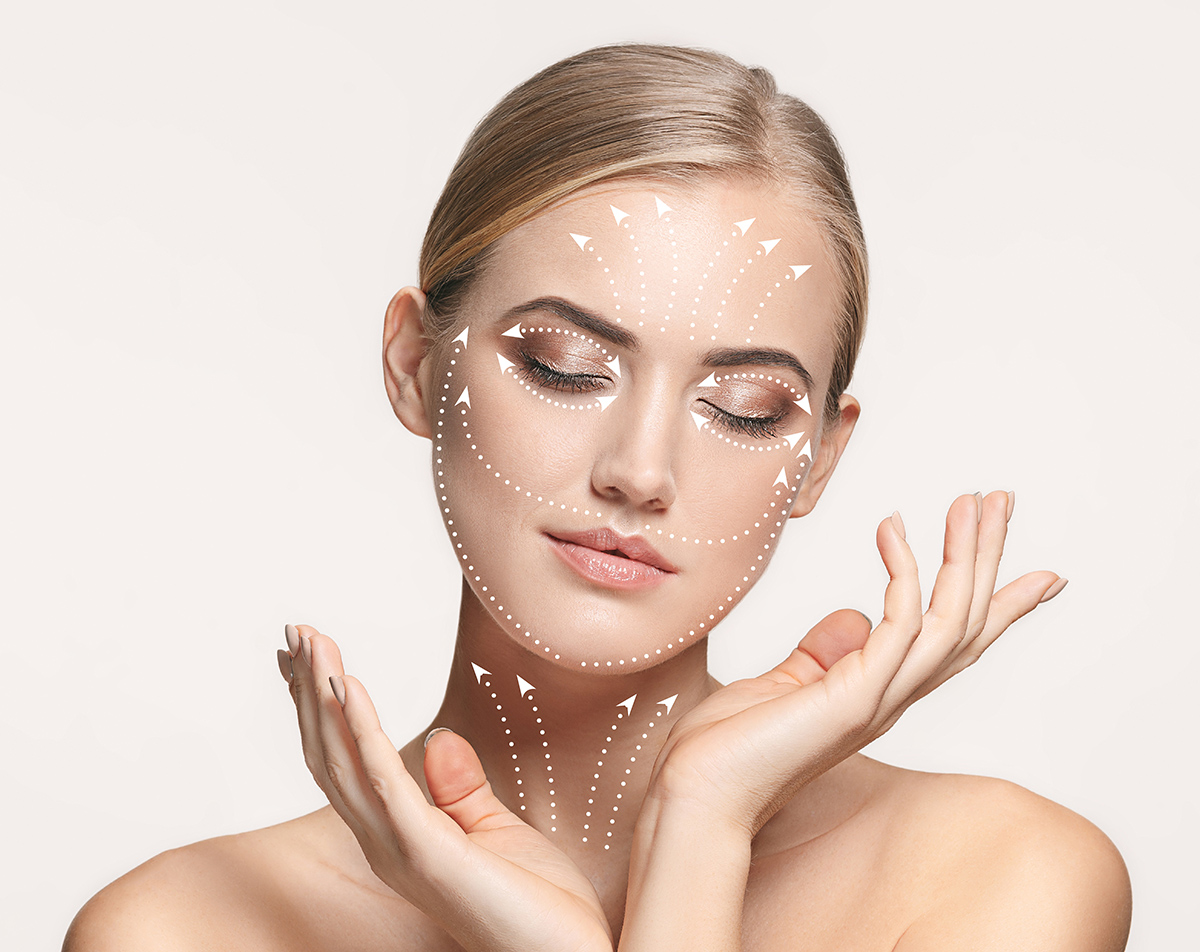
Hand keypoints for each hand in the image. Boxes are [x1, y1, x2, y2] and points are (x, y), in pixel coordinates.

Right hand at [276, 626, 612, 951]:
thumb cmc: (537, 907)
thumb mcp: (495, 830)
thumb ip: (460, 788)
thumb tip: (435, 736)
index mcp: (399, 834)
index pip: (346, 760)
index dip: (324, 707)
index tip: (309, 655)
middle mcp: (385, 842)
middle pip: (332, 754)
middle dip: (311, 690)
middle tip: (295, 631)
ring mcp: (401, 850)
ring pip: (344, 760)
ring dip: (324, 697)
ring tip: (312, 643)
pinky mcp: (428, 854)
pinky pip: (384, 781)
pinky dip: (361, 730)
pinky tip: (350, 687)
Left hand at [642, 490, 1064, 836]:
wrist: (699, 794)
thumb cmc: (730, 747)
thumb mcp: (785, 685)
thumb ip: (824, 654)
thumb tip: (853, 618)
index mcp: (881, 694)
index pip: (956, 644)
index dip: (1000, 606)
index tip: (1044, 574)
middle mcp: (893, 698)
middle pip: (968, 622)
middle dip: (988, 558)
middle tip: (1002, 499)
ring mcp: (880, 699)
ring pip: (953, 619)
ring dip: (965, 555)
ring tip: (970, 501)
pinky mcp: (855, 698)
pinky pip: (900, 623)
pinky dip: (903, 571)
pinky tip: (891, 528)